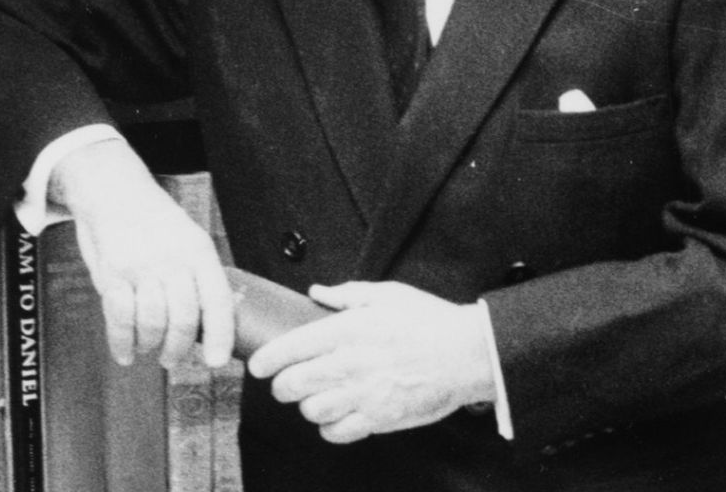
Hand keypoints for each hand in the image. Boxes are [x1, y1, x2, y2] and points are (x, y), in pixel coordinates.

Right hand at [51, 140, 233, 367]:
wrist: (113, 190)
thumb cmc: (154, 221)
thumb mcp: (187, 238)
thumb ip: (196, 275)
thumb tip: (208, 322)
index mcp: (199, 250)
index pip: (217, 299)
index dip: (220, 335)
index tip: (216, 361)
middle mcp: (173, 258)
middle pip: (184, 318)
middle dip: (178, 348)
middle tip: (172, 360)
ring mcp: (141, 266)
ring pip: (153, 322)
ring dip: (151, 345)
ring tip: (148, 349)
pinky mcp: (111, 273)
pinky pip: (120, 318)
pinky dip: (122, 343)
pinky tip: (125, 354)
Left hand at [247, 281, 495, 443]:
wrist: (466, 354)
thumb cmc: (429, 321)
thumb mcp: (387, 294)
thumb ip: (347, 294)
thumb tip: (317, 293)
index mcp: (347, 330)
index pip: (290, 348)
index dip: (266, 360)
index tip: (259, 365)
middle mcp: (349, 364)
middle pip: (292, 385)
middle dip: (282, 386)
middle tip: (286, 383)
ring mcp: (363, 395)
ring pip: (311, 411)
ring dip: (308, 406)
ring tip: (316, 398)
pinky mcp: (378, 419)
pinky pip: (337, 432)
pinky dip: (330, 428)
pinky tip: (336, 417)